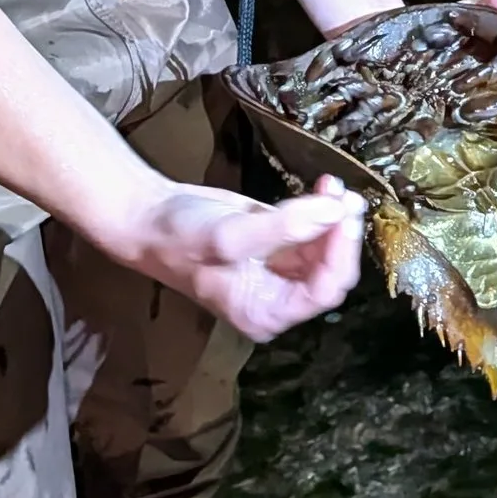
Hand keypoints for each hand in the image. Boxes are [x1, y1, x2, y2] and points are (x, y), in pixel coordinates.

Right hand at [121, 173, 365, 341]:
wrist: (153, 218)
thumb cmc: (182, 236)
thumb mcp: (231, 233)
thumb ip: (286, 226)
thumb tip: (335, 211)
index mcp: (266, 312)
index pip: (324, 290)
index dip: (340, 252)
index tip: (343, 212)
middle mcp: (278, 300)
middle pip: (331, 272)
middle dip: (340, 232)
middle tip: (342, 193)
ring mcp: (279, 274)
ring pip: (327, 250)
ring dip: (334, 217)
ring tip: (331, 184)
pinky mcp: (277, 248)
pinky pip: (313, 234)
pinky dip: (321, 211)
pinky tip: (318, 190)